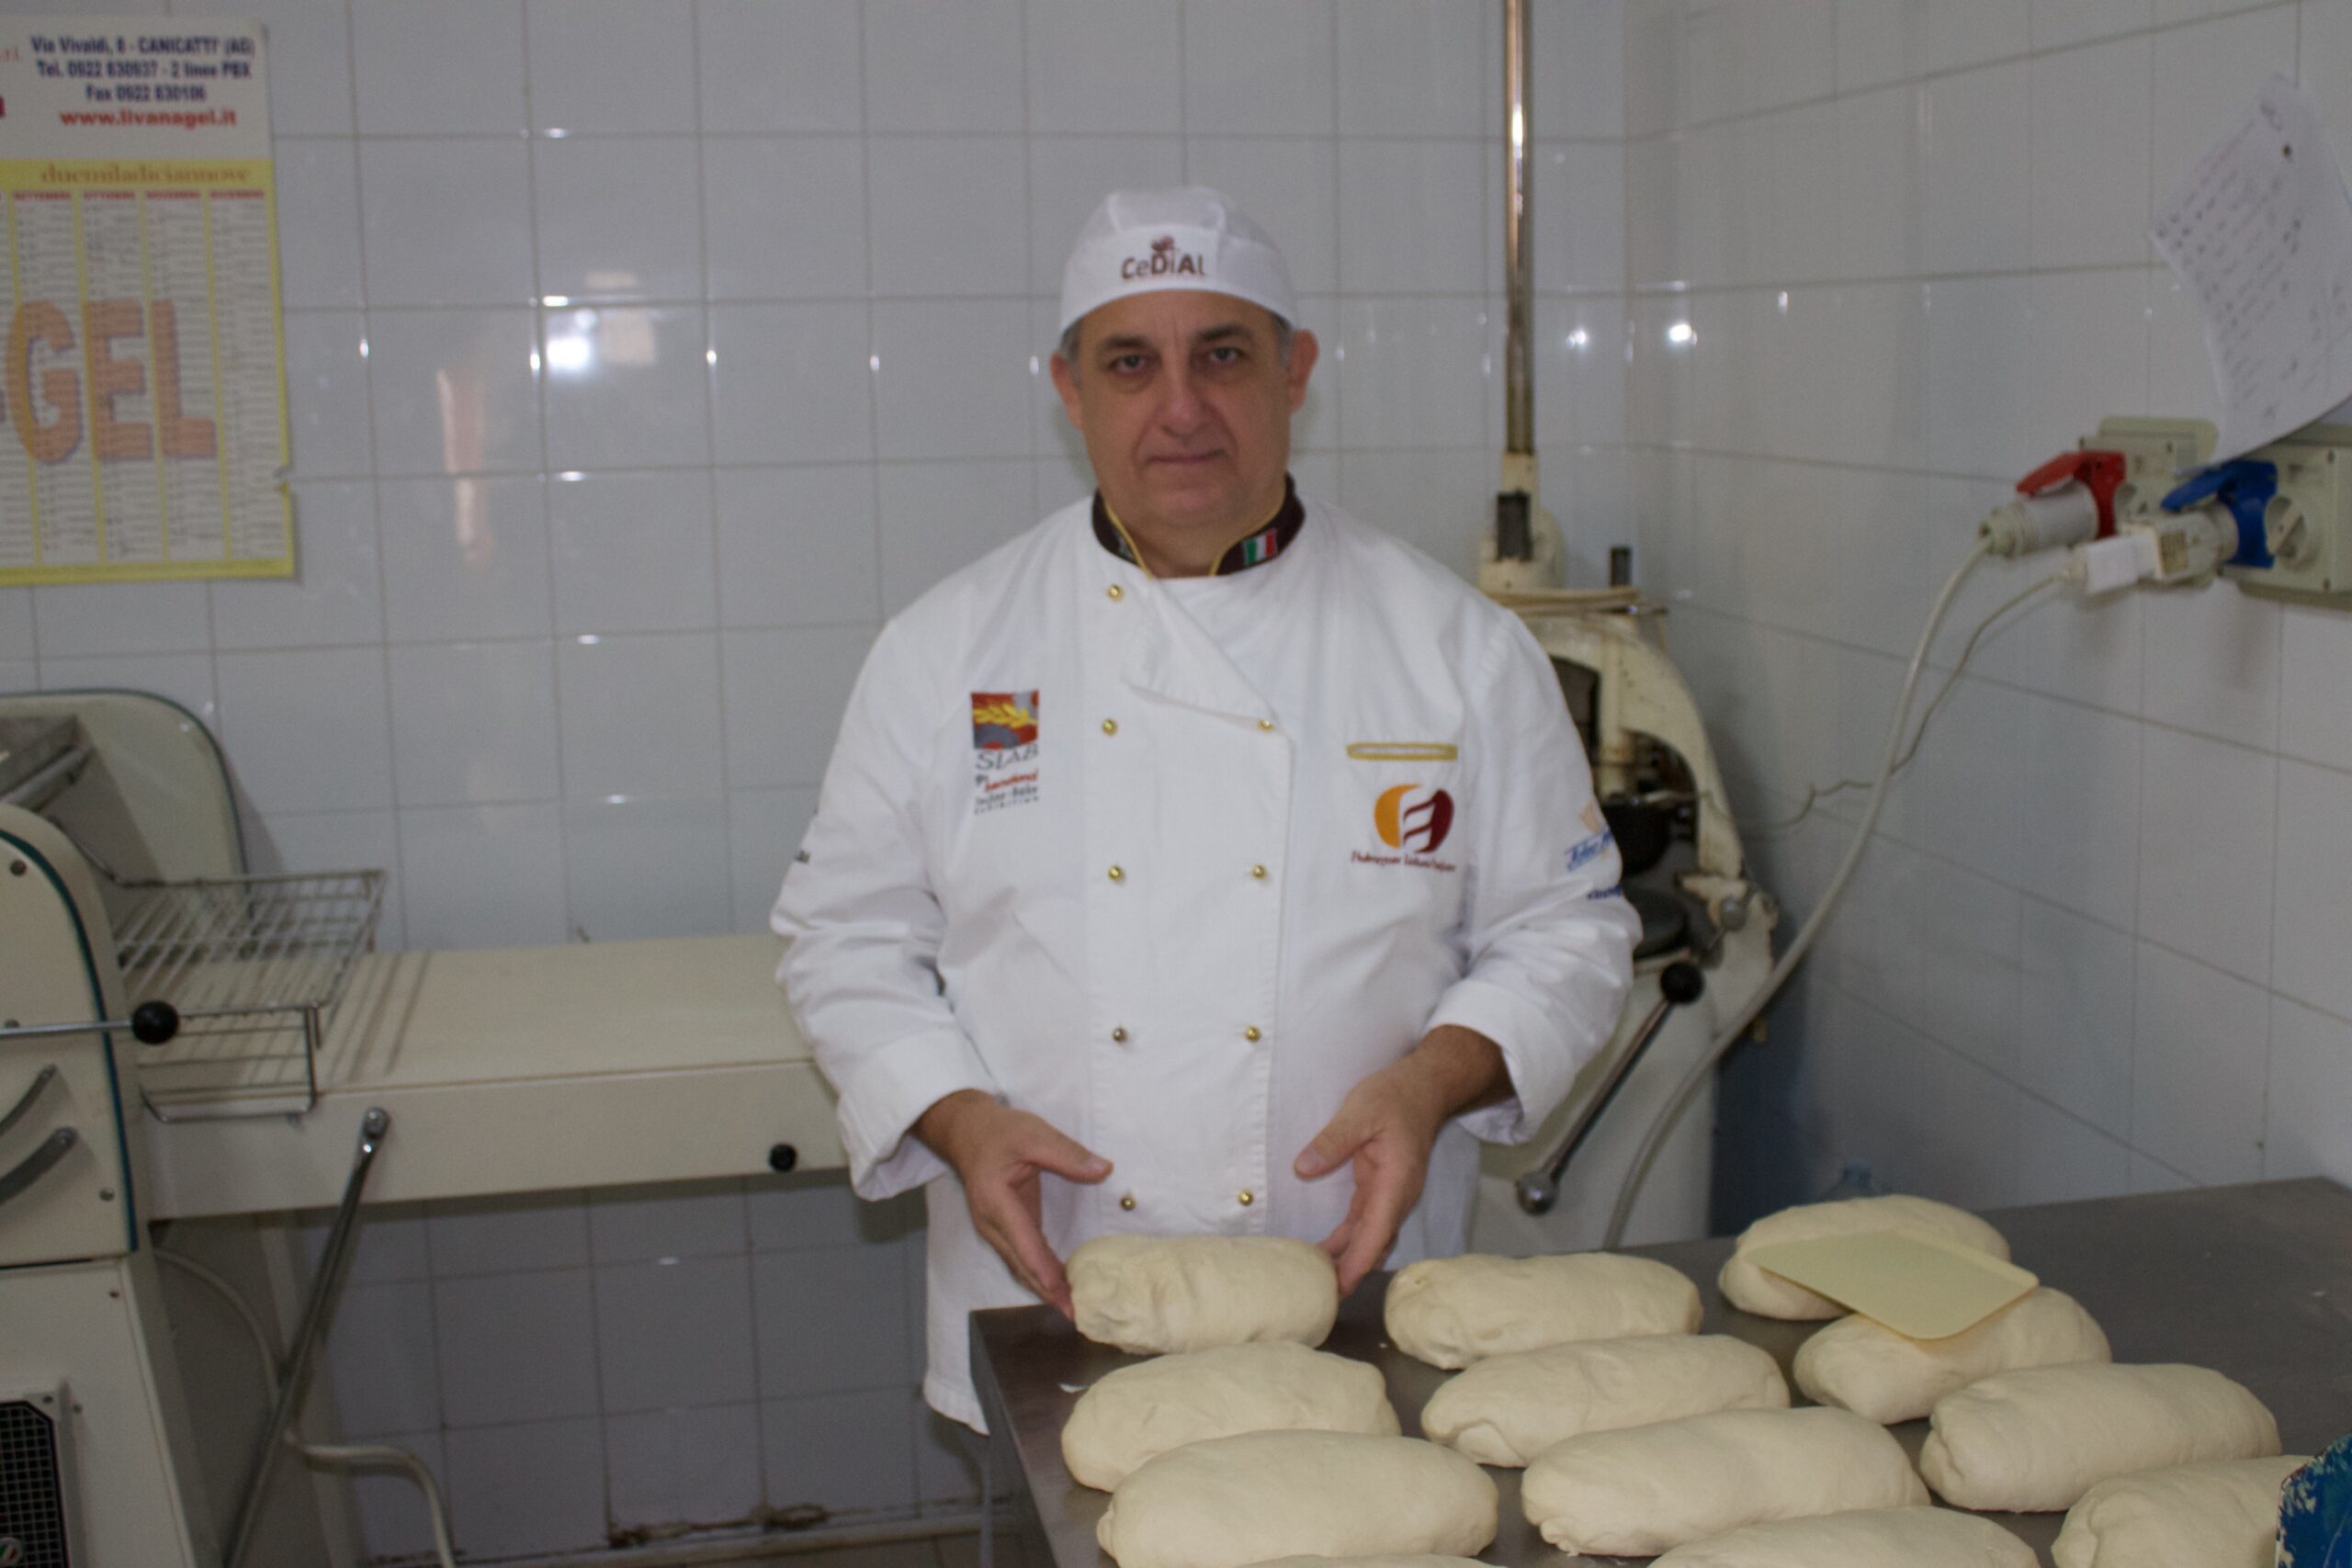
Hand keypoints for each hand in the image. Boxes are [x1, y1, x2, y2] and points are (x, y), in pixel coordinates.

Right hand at [915, 1090, 1110, 1316]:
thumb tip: (1103, 1169)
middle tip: (1078, 1315)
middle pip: (1022, 1266)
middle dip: (1049, 1292)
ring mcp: (994, 1228)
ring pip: (1020, 1266)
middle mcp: (991, 1223)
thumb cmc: (999, 1131)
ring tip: (1073, 1308)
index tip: (1067, 1298)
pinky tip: (1060, 1283)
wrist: (966, 1130)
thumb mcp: (1034, 1134)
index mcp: (996, 1202)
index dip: (1047, 1275)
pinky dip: (1040, 1272)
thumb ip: (1068, 1154)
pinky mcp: (1003, 1226)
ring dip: (1045, 1288)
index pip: (1025, 1247)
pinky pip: (1022, 1256)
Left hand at [1293, 1027, 1507, 1293]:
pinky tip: (1324, 1254)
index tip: (1340, 1287)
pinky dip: (1346, 1242)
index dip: (1358, 1262)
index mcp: (1396, 1181)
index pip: (1377, 1231)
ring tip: (1317, 1284)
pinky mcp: (1381, 1190)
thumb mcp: (1359, 1111)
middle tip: (1320, 1299)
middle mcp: (1397, 1195)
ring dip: (1347, 1260)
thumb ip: (1333, 1140)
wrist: (1424, 1087)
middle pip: (1375, 1244)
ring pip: (1369, 1238)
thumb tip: (1303, 1168)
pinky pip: (1363, 1224)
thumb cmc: (1395, 1096)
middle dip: (1351, 1273)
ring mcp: (1391, 1195)